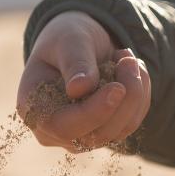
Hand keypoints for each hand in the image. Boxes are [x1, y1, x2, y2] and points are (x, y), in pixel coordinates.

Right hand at [17, 11, 151, 151]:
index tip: (118, 87)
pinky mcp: (104, 133)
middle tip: (128, 58)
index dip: (93, 112)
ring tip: (126, 58)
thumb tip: (79, 89)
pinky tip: (130, 72)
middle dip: (123, 98)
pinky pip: (132, 123)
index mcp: (34, 108)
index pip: (62, 126)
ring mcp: (80, 136)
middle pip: (96, 134)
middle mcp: (54, 131)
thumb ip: (74, 62)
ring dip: (135, 92)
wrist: (79, 44)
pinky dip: (140, 95)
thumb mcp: (68, 40)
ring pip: (120, 130)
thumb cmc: (66, 39)